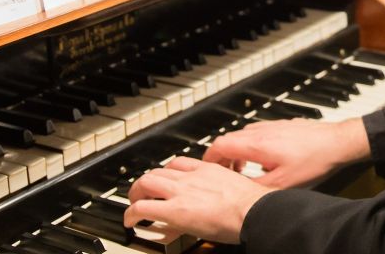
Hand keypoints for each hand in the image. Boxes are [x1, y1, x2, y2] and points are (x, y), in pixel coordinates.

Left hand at [123, 156, 270, 244]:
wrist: (254, 211)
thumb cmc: (254, 205)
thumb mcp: (239, 188)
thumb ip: (228, 190)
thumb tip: (232, 200)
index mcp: (208, 170)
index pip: (180, 163)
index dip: (169, 171)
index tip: (167, 179)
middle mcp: (192, 177)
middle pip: (159, 170)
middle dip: (148, 181)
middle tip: (145, 192)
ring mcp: (181, 192)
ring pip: (146, 182)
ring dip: (136, 194)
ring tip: (134, 204)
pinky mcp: (174, 210)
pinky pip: (142, 208)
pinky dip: (131, 214)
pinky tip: (130, 221)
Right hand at [203, 117, 370, 188]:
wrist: (338, 143)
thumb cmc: (314, 160)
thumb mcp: (281, 184)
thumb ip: (254, 186)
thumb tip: (237, 190)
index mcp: (256, 144)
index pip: (219, 145)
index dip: (208, 158)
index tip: (206, 169)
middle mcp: (261, 131)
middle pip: (229, 139)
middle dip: (222, 157)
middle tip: (226, 173)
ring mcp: (272, 125)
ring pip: (243, 135)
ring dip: (238, 151)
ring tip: (245, 168)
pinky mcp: (282, 125)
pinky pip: (257, 133)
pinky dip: (251, 145)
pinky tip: (264, 159)